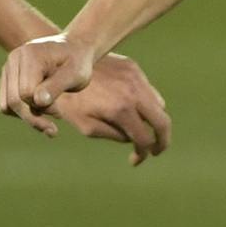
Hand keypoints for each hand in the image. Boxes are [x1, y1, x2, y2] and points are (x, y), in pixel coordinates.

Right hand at [0, 35, 97, 137]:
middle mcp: (14, 59)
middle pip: (14, 101)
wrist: (73, 49)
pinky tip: (39, 110)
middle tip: (54, 122)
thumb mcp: (75, 74)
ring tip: (47, 114)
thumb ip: (56, 87)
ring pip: (6, 105)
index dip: (44, 107)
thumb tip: (38, 102)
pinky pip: (6, 105)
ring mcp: (8, 68)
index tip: (60, 111)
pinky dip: (21, 113)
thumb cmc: (77, 62)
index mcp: (30, 55)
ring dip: (27, 116)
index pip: (27, 93)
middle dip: (34, 117)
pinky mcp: (7, 78)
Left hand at [51, 53, 171, 163]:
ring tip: (140, 129)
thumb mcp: (85, 126)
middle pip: (163, 122)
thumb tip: (133, 138)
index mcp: (121, 111)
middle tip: (156, 151)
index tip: (135, 160)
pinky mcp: (133, 68)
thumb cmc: (70, 101)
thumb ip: (113, 135)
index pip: (144, 139)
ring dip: (154, 120)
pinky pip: (148, 90)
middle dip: (163, 141)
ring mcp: (136, 78)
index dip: (143, 154)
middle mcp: (134, 93)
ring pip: (158, 105)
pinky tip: (132, 108)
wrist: (62, 66)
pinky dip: (146, 103)